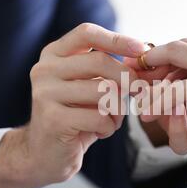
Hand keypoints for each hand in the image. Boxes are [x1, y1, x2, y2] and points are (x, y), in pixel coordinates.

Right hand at [0, 23, 142, 187]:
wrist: (45, 154)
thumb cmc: (75, 117)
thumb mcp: (87, 86)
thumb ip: (104, 69)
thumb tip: (140, 55)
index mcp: (53, 55)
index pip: (87, 33)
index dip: (117, 39)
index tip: (141, 49)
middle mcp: (44, 69)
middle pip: (99, 61)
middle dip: (127, 78)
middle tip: (139, 92)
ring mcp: (45, 93)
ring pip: (103, 90)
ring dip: (118, 108)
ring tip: (112, 119)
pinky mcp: (52, 119)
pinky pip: (99, 116)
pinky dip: (109, 127)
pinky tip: (101, 132)